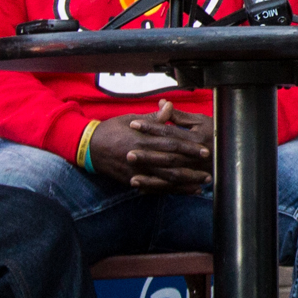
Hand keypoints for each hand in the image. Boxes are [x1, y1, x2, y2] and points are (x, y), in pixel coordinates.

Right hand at [91, 100, 211, 191]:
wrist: (88, 147)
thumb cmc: (112, 130)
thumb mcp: (131, 118)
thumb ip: (153, 117)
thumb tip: (169, 106)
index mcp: (141, 138)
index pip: (170, 143)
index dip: (188, 147)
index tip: (204, 149)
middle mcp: (140, 156)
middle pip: (171, 163)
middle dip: (191, 167)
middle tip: (209, 169)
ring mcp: (136, 171)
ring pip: (165, 179)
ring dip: (185, 182)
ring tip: (203, 183)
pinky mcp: (133, 181)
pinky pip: (155, 188)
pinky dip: (172, 191)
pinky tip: (186, 191)